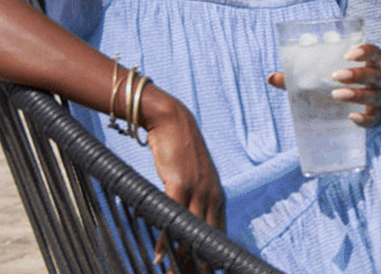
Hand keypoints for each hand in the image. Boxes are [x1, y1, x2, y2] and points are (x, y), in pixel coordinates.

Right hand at [140, 90, 224, 267]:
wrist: (171, 120)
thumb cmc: (177, 151)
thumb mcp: (189, 177)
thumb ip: (190, 198)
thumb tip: (181, 219)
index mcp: (216, 195)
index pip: (218, 232)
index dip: (213, 254)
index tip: (209, 271)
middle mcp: (212, 194)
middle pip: (209, 237)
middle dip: (201, 261)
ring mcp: (198, 188)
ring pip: (193, 231)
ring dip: (184, 256)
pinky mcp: (180, 182)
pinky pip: (175, 216)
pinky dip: (168, 238)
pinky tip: (162, 255)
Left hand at [266, 43, 380, 127]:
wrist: (361, 107)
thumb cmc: (339, 86)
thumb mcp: (323, 78)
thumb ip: (299, 76)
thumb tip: (271, 77)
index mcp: (368, 65)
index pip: (374, 52)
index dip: (365, 51)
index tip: (348, 54)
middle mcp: (379, 80)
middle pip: (375, 74)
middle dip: (356, 73)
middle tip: (334, 76)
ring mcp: (380, 99)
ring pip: (375, 95)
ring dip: (357, 94)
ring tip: (336, 94)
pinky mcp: (377, 116)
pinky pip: (374, 118)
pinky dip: (365, 118)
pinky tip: (352, 117)